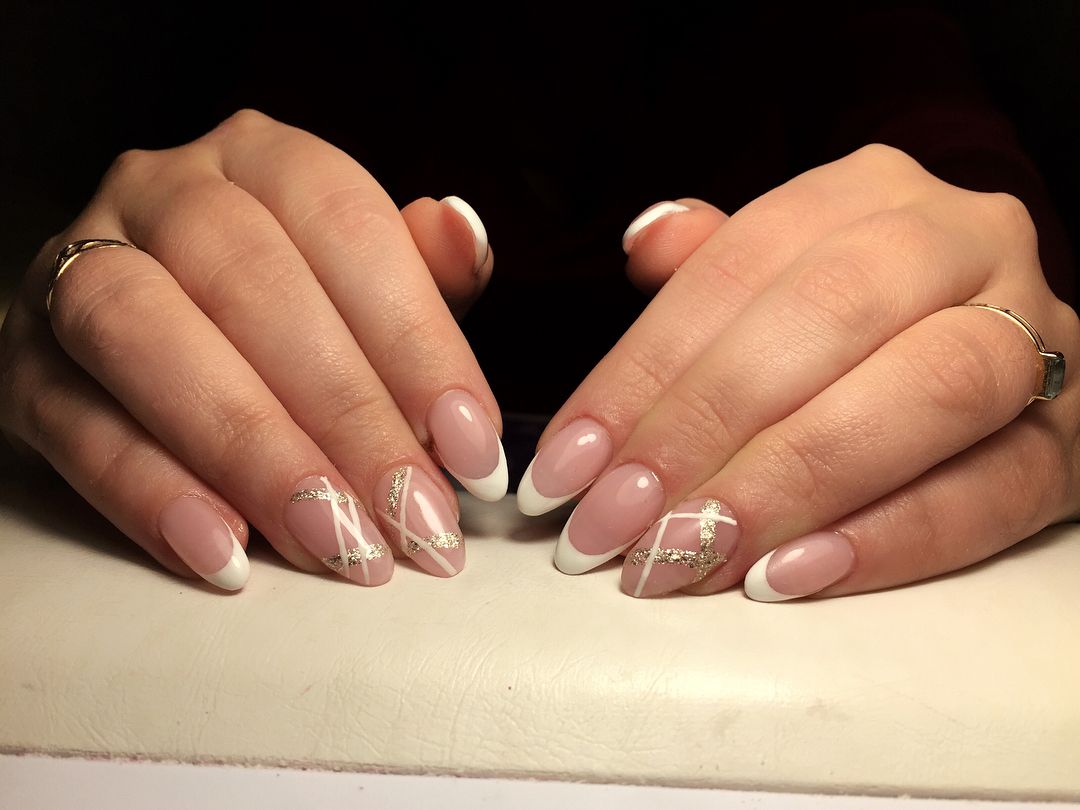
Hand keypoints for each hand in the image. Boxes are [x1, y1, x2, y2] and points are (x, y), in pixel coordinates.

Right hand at [0, 109, 507, 590]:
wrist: (148, 326)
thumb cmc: (288, 307)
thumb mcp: (366, 280)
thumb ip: (418, 267)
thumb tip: (461, 231)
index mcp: (261, 158)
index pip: (349, 227)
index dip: (419, 343)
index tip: (474, 451)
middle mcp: (161, 192)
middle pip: (252, 287)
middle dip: (349, 418)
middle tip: (417, 520)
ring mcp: (74, 270)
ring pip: (150, 340)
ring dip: (254, 454)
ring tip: (337, 543)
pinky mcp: (24, 365)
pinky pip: (74, 426)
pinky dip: (152, 494)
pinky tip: (229, 552)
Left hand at [517, 144, 1078, 599]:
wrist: (993, 356)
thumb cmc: (855, 328)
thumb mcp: (779, 276)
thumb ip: (712, 264)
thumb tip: (645, 244)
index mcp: (870, 196)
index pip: (737, 269)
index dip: (641, 371)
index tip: (569, 462)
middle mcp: (964, 244)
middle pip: (830, 317)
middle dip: (705, 427)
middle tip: (616, 521)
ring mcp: (1036, 339)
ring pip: (924, 393)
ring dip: (789, 483)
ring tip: (690, 555)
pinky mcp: (1066, 446)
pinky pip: (991, 492)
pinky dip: (885, 539)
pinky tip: (788, 575)